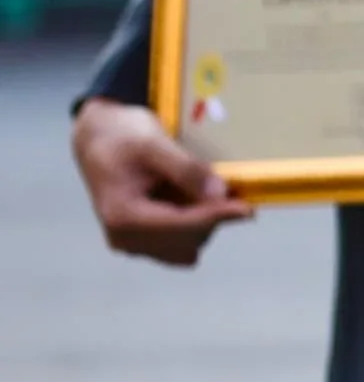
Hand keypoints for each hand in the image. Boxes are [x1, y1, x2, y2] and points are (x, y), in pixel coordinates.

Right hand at [71, 99, 251, 265]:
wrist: (98, 138)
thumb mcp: (154, 143)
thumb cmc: (122, 136)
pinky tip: (191, 200)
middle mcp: (125, 238)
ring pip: (188, 245)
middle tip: (226, 188)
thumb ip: (186, 169)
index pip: (181, 226)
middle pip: (188, 240)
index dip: (217, 217)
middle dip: (211, 217)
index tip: (248, 210)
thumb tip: (220, 193)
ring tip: (195, 187)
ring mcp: (133, 244)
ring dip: (203, 221)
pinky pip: (181, 243)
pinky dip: (194, 225)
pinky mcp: (142, 242)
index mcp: (123, 217)